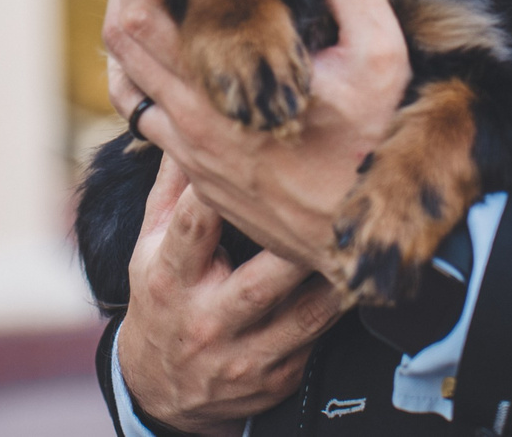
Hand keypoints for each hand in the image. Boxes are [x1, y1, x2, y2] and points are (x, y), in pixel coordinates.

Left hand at [104, 0, 412, 275]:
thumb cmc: (376, 148)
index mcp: (220, 91)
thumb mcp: (381, 58)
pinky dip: (150, 81)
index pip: (141, 18)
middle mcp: (191, 125)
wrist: (367, 244)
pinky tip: (180, 60)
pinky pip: (151, 122)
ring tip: (154, 0)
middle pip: (121, 45)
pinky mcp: (200, 181)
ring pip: (128, 86)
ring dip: (132, 39)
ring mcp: (191, 157)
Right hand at [118, 146, 344, 434]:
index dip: (221, 190)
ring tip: (360, 241)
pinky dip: (341, 310)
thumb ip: (171, 188)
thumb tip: (186, 124)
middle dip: (295, 246)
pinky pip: (317, 341)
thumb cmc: (161, 296)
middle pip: (260, 281)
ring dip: (336, 279)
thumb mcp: (150, 244)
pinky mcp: (276, 377)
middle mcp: (206, 320)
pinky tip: (359, 279)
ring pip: (303, 316)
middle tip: (329, 205)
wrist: (161, 387)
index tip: (251, 153)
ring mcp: (244, 355)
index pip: (194, 228)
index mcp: (170, 277)